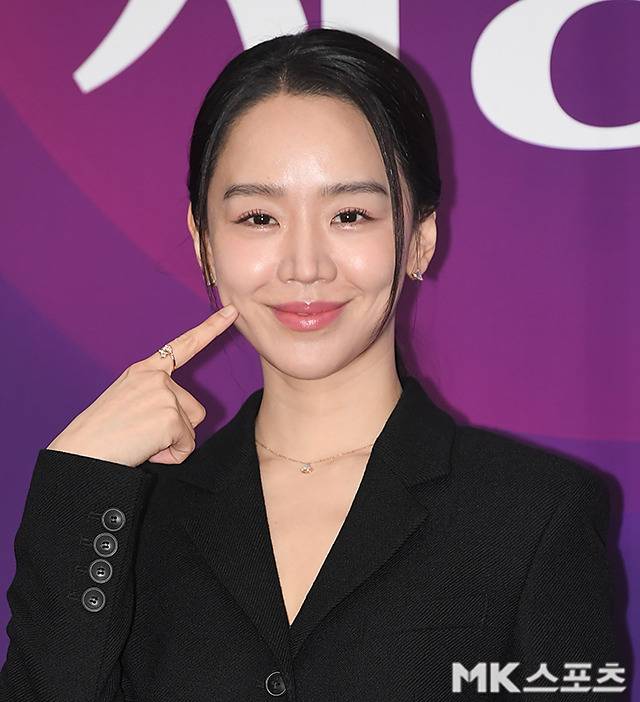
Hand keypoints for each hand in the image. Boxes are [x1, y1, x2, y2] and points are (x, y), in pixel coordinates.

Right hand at [46, 305, 238, 466]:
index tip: (231, 312)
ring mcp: (164, 394)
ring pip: (191, 427)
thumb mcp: (127, 400)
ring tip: (142, 441)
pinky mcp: (170, 417)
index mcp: (144, 370)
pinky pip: (187, 446)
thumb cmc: (101, 433)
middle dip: (175, 428)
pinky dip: (171, 456)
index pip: (184, 346)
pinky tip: (146, 450)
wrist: (80, 452)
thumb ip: (154, 396)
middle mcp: (157, 377)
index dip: (211, 329)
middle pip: (193, 408)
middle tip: (140, 433)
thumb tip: (178, 416)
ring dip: (173, 442)